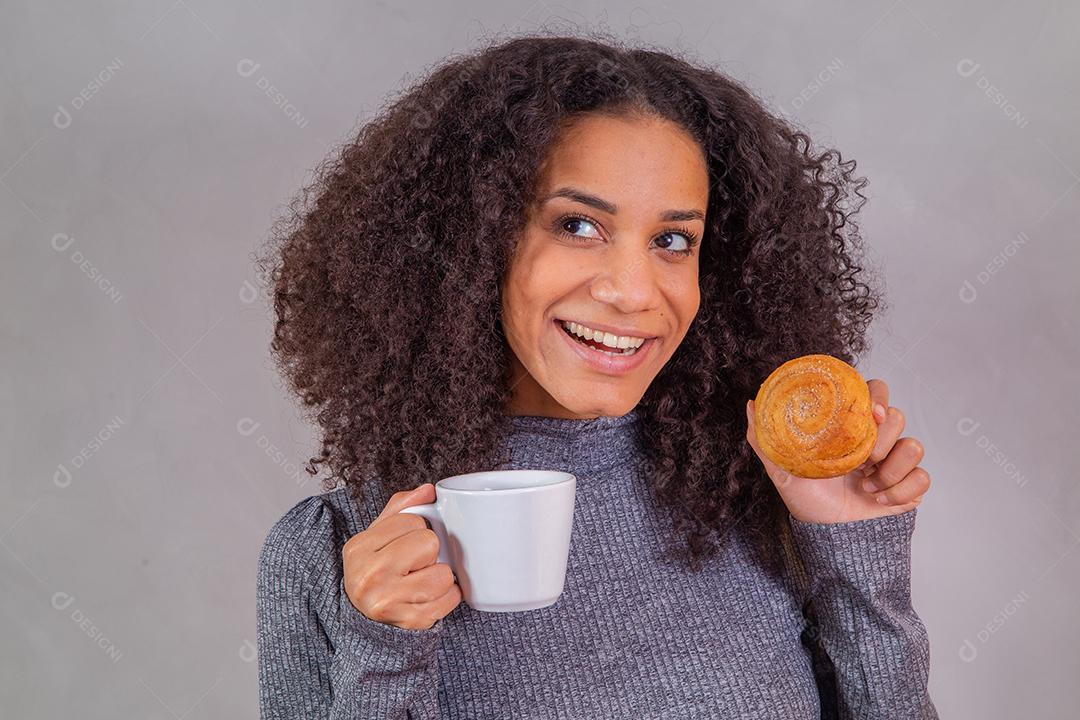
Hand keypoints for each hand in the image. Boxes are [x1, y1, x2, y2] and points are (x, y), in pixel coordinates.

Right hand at [342, 483, 461, 629]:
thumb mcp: (377, 536)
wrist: (365, 618)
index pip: (411, 521)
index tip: (404, 543)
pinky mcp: (410, 622)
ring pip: (443, 574)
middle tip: (414, 563)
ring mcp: (389, 602)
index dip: (415, 529)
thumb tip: (428, 490)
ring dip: (439, 576)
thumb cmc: (375, 570)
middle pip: (429, 544)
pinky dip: (447, 596)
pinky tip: (428, 596)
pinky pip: (451, 598)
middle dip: (428, 552)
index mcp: (359, 548)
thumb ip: (401, 508)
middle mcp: (370, 575)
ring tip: (421, 580)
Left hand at [745, 378, 930, 523]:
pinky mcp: (910, 485)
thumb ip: (766, 439)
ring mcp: (895, 461)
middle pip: (898, 416)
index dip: (878, 396)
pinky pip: (922, 478)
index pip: (875, 391)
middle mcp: (876, 439)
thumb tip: (751, 404)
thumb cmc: (808, 498)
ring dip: (889, 470)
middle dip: (880, 440)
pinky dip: (900, 491)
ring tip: (866, 485)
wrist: (830, 535)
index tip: (870, 414)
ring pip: (913, 446)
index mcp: (850, 427)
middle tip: (862, 460)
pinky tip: (879, 499)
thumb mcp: (782, 469)